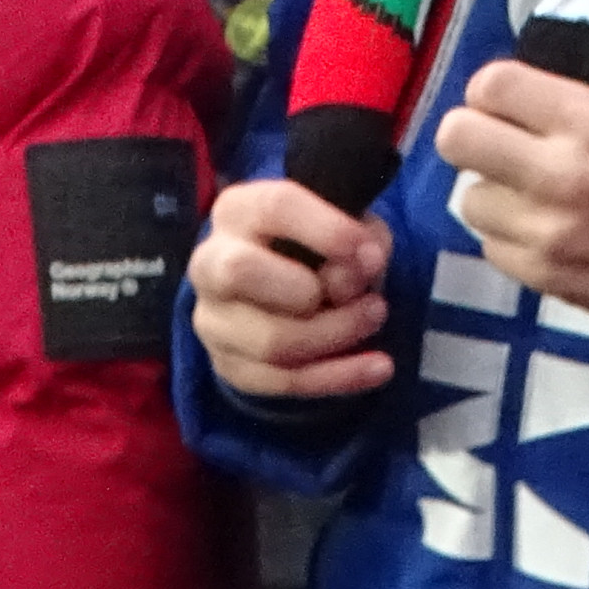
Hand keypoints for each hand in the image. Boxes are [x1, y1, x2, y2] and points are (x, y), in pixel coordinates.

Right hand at [189, 179, 394, 399]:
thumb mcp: (349, 227)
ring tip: (375, 317)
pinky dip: (339, 376)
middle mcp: (210, 262)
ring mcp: (213, 320)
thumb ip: (360, 241)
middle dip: (307, 289)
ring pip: (270, 340)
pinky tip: (378, 367)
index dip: (328, 231)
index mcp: (238, 210)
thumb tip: (351, 279)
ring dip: (336, 334)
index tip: (370, 254)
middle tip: (357, 293)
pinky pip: (283, 381)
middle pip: (239, 271)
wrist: (286, 285)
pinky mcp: (228, 365)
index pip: (274, 208)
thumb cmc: (318, 245)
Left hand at [431, 59, 588, 334]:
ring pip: (469, 199)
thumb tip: (497, 104)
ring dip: (495, 198)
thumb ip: (560, 111)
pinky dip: (511, 241)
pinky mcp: (540, 275)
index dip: (489, 95)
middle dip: (471, 141)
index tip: (504, 109)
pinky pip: (490, 246)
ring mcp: (546, 228)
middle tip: (498, 152)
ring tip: (535, 204)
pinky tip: (549, 239)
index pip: (491, 84)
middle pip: (456, 136)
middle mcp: (560, 170)